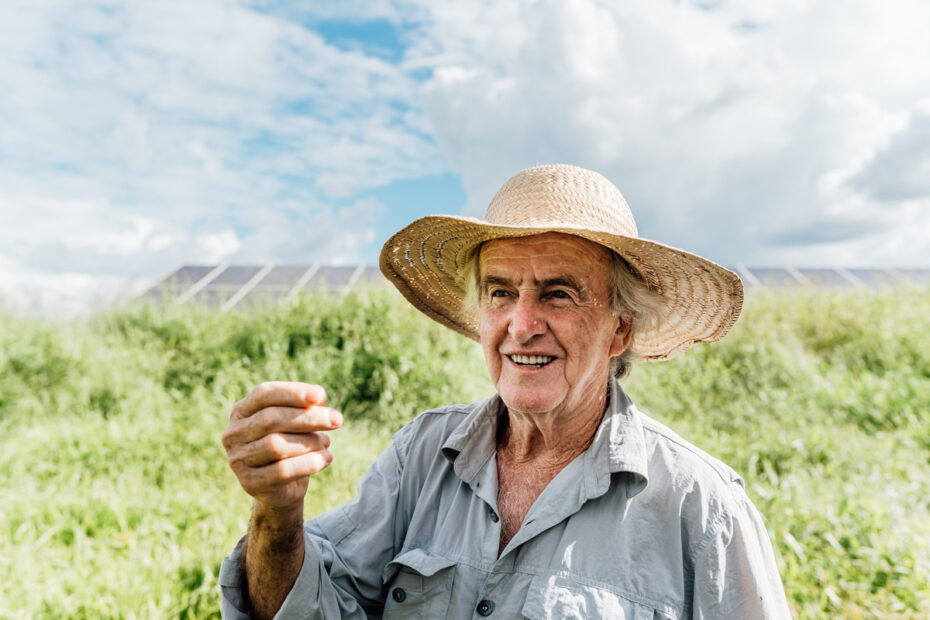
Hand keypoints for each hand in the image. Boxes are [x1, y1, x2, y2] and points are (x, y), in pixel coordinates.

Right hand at [222, 382, 342, 512]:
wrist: (283, 487)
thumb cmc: (291, 444)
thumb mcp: (297, 422)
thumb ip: (305, 406)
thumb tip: (317, 397)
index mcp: (241, 411)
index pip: (264, 394)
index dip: (292, 392)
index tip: (321, 397)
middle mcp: (233, 434)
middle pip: (271, 419)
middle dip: (308, 417)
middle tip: (337, 420)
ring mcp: (238, 460)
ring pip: (275, 445)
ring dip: (309, 442)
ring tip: (326, 443)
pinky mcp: (249, 483)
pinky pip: (282, 471)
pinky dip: (309, 463)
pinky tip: (327, 458)